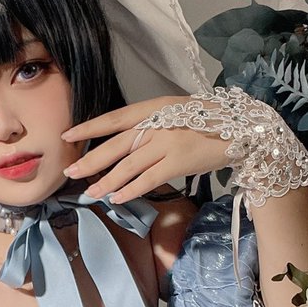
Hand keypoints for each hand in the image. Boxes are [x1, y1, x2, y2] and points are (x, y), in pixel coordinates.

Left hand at [61, 95, 231, 203]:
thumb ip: (150, 125)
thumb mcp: (174, 114)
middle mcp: (157, 124)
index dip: (89, 128)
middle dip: (90, 160)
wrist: (239, 130)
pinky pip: (148, 179)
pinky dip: (130, 190)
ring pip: (128, 166)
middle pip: (115, 145)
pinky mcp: (178, 162)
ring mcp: (167, 143)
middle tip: (71, 172)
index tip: (68, 136)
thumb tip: (123, 142)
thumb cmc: (206, 123)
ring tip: (91, 191)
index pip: (114, 118)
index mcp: (153, 108)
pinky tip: (117, 198)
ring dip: (106, 181)